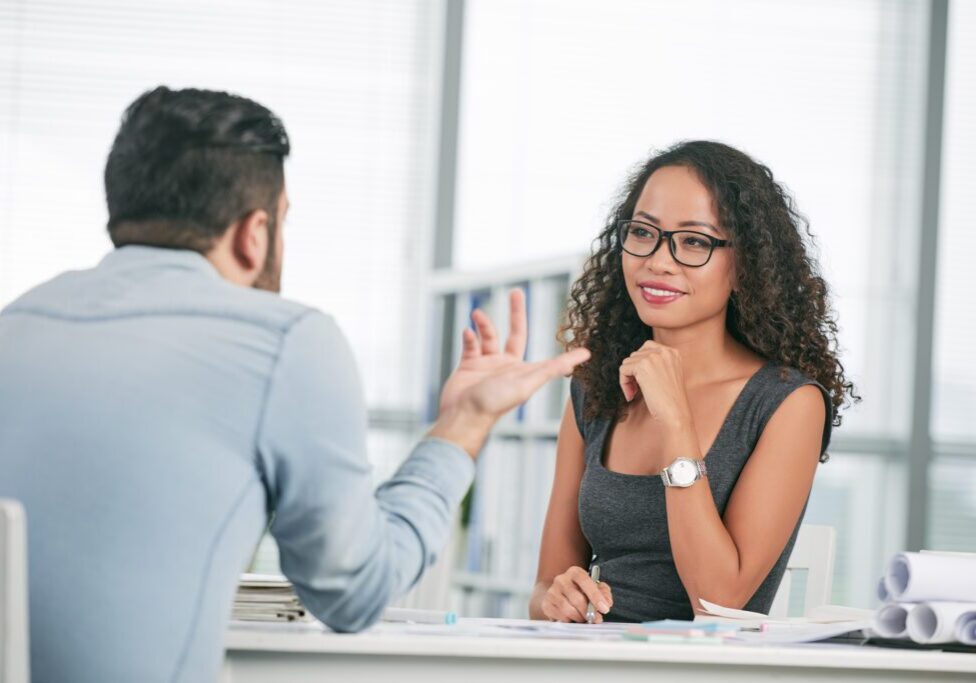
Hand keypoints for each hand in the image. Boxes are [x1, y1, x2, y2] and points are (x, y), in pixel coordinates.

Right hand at [431, 289, 589, 455]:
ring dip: (484, 324)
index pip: (549, 358)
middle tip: (515, 293)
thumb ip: (552, 368)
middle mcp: (507, 366)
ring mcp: (487, 365)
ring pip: (488, 336)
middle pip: (514, 333)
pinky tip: (468, 333)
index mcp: (524, 371)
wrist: (462, 416)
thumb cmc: (494, 403)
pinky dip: (469, 337)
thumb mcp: (527, 384)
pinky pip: (470, 345)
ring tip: (477, 314)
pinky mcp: (468, 366)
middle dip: (516, 313)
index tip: (583, 347)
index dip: (564, 352)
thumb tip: (583, 357)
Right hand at [541, 566, 612, 622]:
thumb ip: (604, 593)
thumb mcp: (595, 588)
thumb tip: (606, 602)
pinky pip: (560, 617)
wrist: (559, 595)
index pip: (585, 581)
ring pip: (568, 610)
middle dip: (589, 612)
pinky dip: (570, 620)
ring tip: (584, 618)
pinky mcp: (546, 604)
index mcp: (574, 572)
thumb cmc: (580, 592)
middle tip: (596, 619)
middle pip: (577, 599)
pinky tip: (572, 618)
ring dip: (580, 618)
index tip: (604, 609)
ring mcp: (552, 592)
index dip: (596, 596)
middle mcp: (561, 579)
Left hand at [618, 340, 691, 425]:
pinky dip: (623, 383)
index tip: (641, 380)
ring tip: (635, 393)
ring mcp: (654, 357)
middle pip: (635, 355)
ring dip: (627, 379)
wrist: (676, 414)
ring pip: (627, 362)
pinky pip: (623, 370)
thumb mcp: (668, 376)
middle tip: (636, 390)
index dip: (639, 364)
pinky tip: (631, 395)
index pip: (647, 347)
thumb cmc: (671, 402)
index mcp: (673, 353)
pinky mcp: (642, 366)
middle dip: (633, 372)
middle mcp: (665, 352)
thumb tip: (632, 360)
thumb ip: (656, 365)